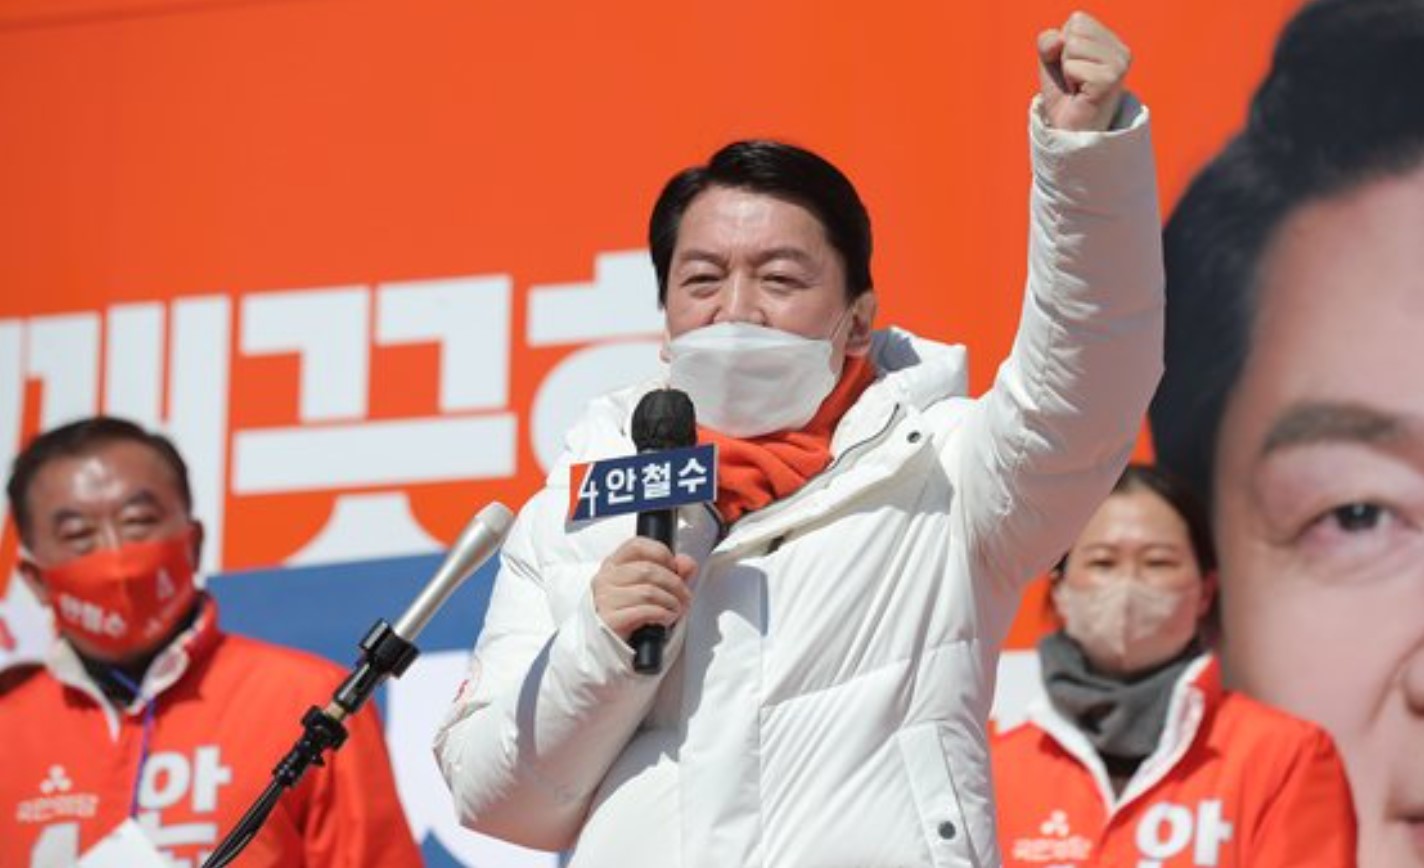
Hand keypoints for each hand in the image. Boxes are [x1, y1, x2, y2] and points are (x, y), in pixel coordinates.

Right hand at [591, 538, 697, 640]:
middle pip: (648, 570)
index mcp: (613, 564)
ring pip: (648, 591)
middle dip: (674, 584)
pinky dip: (663, 614)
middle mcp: (605, 578)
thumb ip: (674, 571)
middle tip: (685, 597)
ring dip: (671, 601)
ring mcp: (604, 599)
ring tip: (676, 609)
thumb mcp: (655, 587)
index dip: (660, 553)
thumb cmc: (634, 611)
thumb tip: (687, 562)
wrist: (614, 645)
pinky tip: (666, 619)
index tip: (674, 567)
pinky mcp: (609, 620)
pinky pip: (645, 611)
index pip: (636, 545)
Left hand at [1037, 11, 1130, 131]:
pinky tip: (1081, 95)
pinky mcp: (1110, 79)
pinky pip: (1073, 66)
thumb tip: (1059, 40)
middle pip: (1075, 30)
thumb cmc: (1064, 97)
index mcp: (1112, 42)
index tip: (1072, 69)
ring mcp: (1119, 65)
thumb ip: (1048, 41)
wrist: (1070, 132)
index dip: (1063, 45)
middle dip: (1064, 57)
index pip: (1077, 20)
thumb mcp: (1051, 61)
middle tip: (1075, 81)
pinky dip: (1069, 82)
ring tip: (1078, 88)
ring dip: (1067, 70)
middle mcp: (1121, 51)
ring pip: (1073, 46)